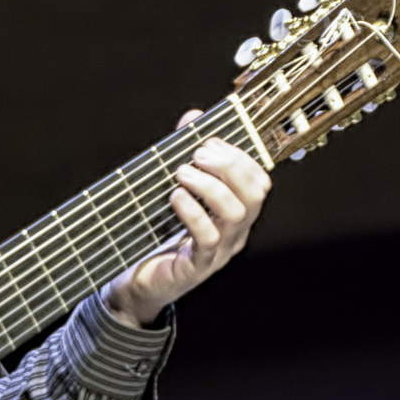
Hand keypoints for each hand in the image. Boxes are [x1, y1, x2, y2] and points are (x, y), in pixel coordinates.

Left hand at [104, 115, 269, 326]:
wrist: (140, 282)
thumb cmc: (159, 234)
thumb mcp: (176, 189)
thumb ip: (186, 153)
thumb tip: (193, 116)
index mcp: (235, 213)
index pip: (259, 181)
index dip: (239, 156)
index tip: (208, 142)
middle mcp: (235, 232)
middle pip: (254, 194)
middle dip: (228, 166)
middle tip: (196, 156)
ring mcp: (220, 252)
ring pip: (235, 213)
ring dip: (208, 185)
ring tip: (181, 174)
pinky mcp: (198, 267)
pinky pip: (208, 238)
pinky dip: (192, 211)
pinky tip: (175, 198)